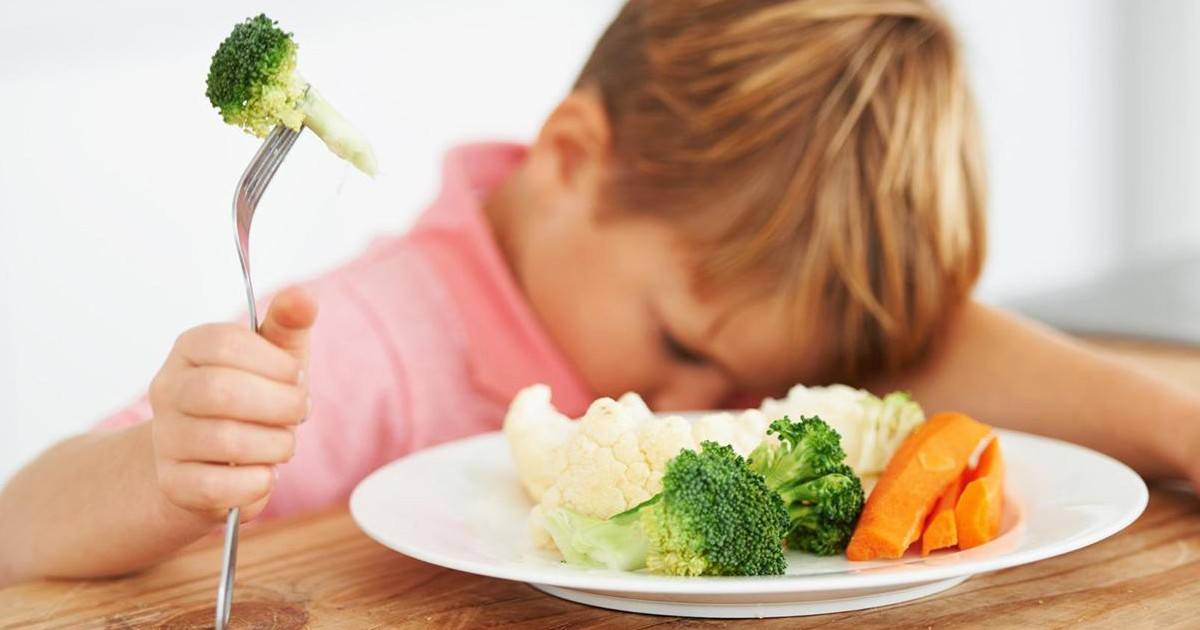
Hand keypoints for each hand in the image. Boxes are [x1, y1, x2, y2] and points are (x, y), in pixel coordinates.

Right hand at [148, 286, 316, 521]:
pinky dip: (256, 482)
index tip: (296, 377)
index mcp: (191, 348)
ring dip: (275, 445)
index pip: (227, 343)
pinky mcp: (173, 483)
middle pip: (222, 392)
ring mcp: (165, 438)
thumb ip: (289, 323)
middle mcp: (168, 389)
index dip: (276, 364)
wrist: (212, 461)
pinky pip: (218, 486)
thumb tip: (303, 296)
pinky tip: (264, 473)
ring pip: (225, 441)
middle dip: (280, 405)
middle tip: (299, 412)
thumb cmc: (252, 398)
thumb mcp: (275, 356)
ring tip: (284, 443)